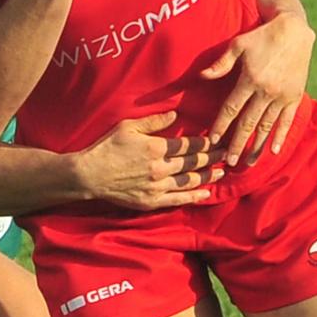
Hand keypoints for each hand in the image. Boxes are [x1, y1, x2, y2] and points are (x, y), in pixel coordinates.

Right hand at [73, 111, 225, 208]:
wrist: (89, 175)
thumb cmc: (106, 147)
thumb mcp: (128, 126)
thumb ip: (154, 122)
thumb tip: (175, 115)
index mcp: (156, 147)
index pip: (189, 145)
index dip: (206, 143)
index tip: (219, 140)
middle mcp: (161, 168)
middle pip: (193, 163)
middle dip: (213, 158)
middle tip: (227, 154)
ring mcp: (157, 187)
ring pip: (189, 181)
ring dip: (207, 176)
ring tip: (221, 172)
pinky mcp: (151, 201)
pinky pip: (177, 200)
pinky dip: (193, 197)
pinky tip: (206, 194)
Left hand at [200, 10, 313, 164]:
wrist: (294, 30)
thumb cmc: (262, 36)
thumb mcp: (238, 45)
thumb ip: (221, 63)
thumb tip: (202, 76)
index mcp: (249, 79)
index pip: (232, 109)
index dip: (221, 126)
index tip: (213, 141)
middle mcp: (266, 91)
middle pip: (248, 123)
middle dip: (237, 144)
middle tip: (228, 161)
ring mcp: (282, 96)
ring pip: (267, 126)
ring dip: (257, 146)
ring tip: (248, 162)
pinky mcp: (294, 97)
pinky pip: (287, 121)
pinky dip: (280, 137)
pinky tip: (274, 151)